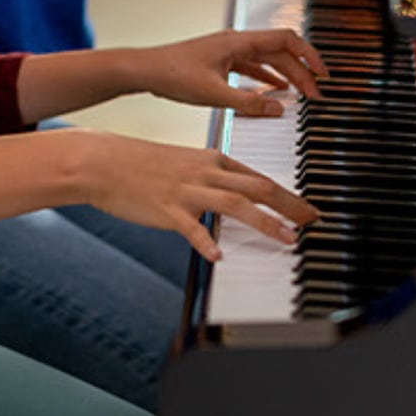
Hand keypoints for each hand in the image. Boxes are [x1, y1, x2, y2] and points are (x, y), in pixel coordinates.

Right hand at [73, 130, 316, 260]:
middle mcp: (205, 172)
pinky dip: (206, 241)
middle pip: (257, 187)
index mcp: (212, 160)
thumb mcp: (184, 164)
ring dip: (264, 222)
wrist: (103, 161)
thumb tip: (234, 196)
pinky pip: (191, 228)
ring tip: (286, 238)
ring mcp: (187, 191)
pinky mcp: (166, 209)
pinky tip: (218, 255)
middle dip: (290, 205)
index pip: (259, 177)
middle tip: (312, 221)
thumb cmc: (142, 164)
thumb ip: (211, 179)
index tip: (306, 209)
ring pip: (234, 204)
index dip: (287, 194)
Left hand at [137, 28, 326, 117]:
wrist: (145, 71)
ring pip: (268, 59)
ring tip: (301, 93)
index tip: (323, 74)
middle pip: (281, 52)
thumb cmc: (172, 75)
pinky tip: (274, 90)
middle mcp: (237, 42)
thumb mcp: (214, 95)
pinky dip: (268, 77)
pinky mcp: (221, 61)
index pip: (286, 40)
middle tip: (315, 95)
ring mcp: (229, 51)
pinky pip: (253, 66)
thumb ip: (248, 102)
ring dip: (287, 74)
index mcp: (239, 42)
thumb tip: (279, 108)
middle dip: (301, 72)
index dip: (309, 55)